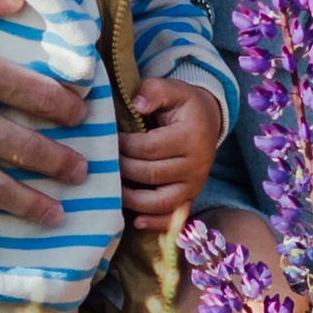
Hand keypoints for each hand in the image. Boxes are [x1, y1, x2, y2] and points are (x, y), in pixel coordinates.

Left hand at [120, 75, 222, 231]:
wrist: (208, 121)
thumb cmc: (183, 105)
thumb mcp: (172, 89)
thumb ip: (154, 91)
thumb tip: (137, 104)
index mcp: (190, 136)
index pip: (150, 148)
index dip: (124, 146)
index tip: (108, 140)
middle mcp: (196, 164)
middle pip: (152, 175)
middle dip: (123, 170)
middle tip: (103, 164)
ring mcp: (195, 185)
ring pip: (162, 201)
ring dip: (133, 199)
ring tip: (112, 190)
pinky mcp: (191, 198)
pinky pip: (174, 217)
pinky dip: (155, 223)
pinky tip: (136, 221)